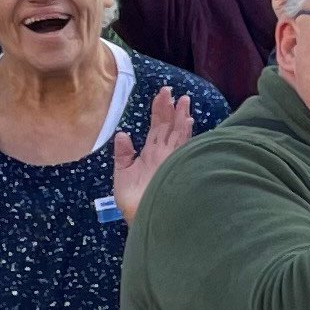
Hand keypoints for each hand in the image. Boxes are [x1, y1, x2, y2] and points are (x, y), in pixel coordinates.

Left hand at [111, 87, 195, 218]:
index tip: (162, 94)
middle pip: (168, 126)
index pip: (156, 128)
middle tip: (172, 91)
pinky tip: (188, 122)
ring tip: (183, 100)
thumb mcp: (121, 175)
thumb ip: (123, 154)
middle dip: (170, 108)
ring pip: (177, 133)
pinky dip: (185, 134)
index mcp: (149, 154)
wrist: (142, 219)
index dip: (159, 111)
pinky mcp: (175, 166)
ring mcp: (170, 159)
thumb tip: (122, 133)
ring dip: (180, 116)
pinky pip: (181, 146)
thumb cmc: (133, 202)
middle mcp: (162, 154)